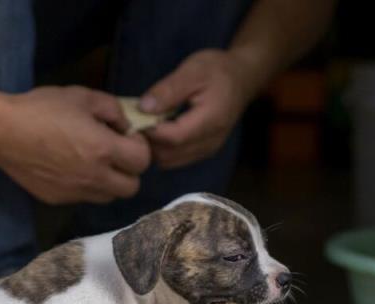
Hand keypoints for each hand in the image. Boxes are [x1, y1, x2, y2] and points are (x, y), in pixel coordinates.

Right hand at [0, 86, 150, 204]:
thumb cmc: (42, 109)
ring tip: (94, 162)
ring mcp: (76, 192)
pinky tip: (70, 168)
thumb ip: (112, 109)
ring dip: (110, 181)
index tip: (126, 136)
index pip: (143, 161)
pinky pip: (84, 198)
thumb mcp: (82, 96)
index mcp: (103, 149)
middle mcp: (94, 177)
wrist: (3, 133)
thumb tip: (125, 126)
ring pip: (109, 197)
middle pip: (132, 187)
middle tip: (116, 154)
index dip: (140, 147)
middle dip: (130, 170)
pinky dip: (86, 186)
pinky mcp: (59, 199)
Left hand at [140, 49, 260, 168]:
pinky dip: (162, 149)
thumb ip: (168, 90)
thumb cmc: (217, 70)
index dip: (149, 131)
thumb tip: (143, 108)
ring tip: (146, 125)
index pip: (173, 137)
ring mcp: (207, 150)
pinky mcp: (202, 152)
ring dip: (154, 147)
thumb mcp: (193, 70)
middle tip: (135, 121)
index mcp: (211, 120)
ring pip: (170, 161)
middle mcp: (210, 141)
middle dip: (148, 141)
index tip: (133, 117)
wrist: (241, 79)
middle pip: (169, 155)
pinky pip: (176, 159)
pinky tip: (158, 130)